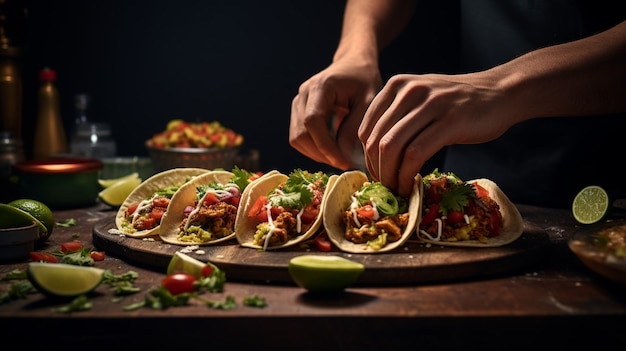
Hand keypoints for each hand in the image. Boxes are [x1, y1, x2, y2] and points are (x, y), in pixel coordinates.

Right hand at [289, 59, 381, 169]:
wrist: (354, 64)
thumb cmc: (364, 80)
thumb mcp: (369, 101)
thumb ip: (355, 127)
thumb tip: (344, 157)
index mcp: (320, 87)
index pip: (312, 122)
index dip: (325, 146)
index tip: (343, 162)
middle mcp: (303, 94)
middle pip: (300, 134)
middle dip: (321, 154)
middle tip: (345, 164)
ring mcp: (298, 103)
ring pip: (297, 139)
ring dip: (317, 154)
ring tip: (340, 158)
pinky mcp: (298, 112)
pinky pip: (300, 137)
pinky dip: (314, 148)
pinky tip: (333, 150)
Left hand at [359, 72, 515, 196]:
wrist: (501, 92)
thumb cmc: (459, 102)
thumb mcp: (422, 99)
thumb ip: (398, 117)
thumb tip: (375, 153)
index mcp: (397, 86)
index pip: (366, 128)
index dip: (366, 158)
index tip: (375, 176)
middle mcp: (409, 91)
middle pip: (376, 140)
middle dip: (376, 170)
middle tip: (384, 189)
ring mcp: (430, 105)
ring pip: (392, 147)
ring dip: (389, 176)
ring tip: (396, 191)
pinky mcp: (449, 121)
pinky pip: (416, 154)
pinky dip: (407, 175)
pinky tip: (410, 187)